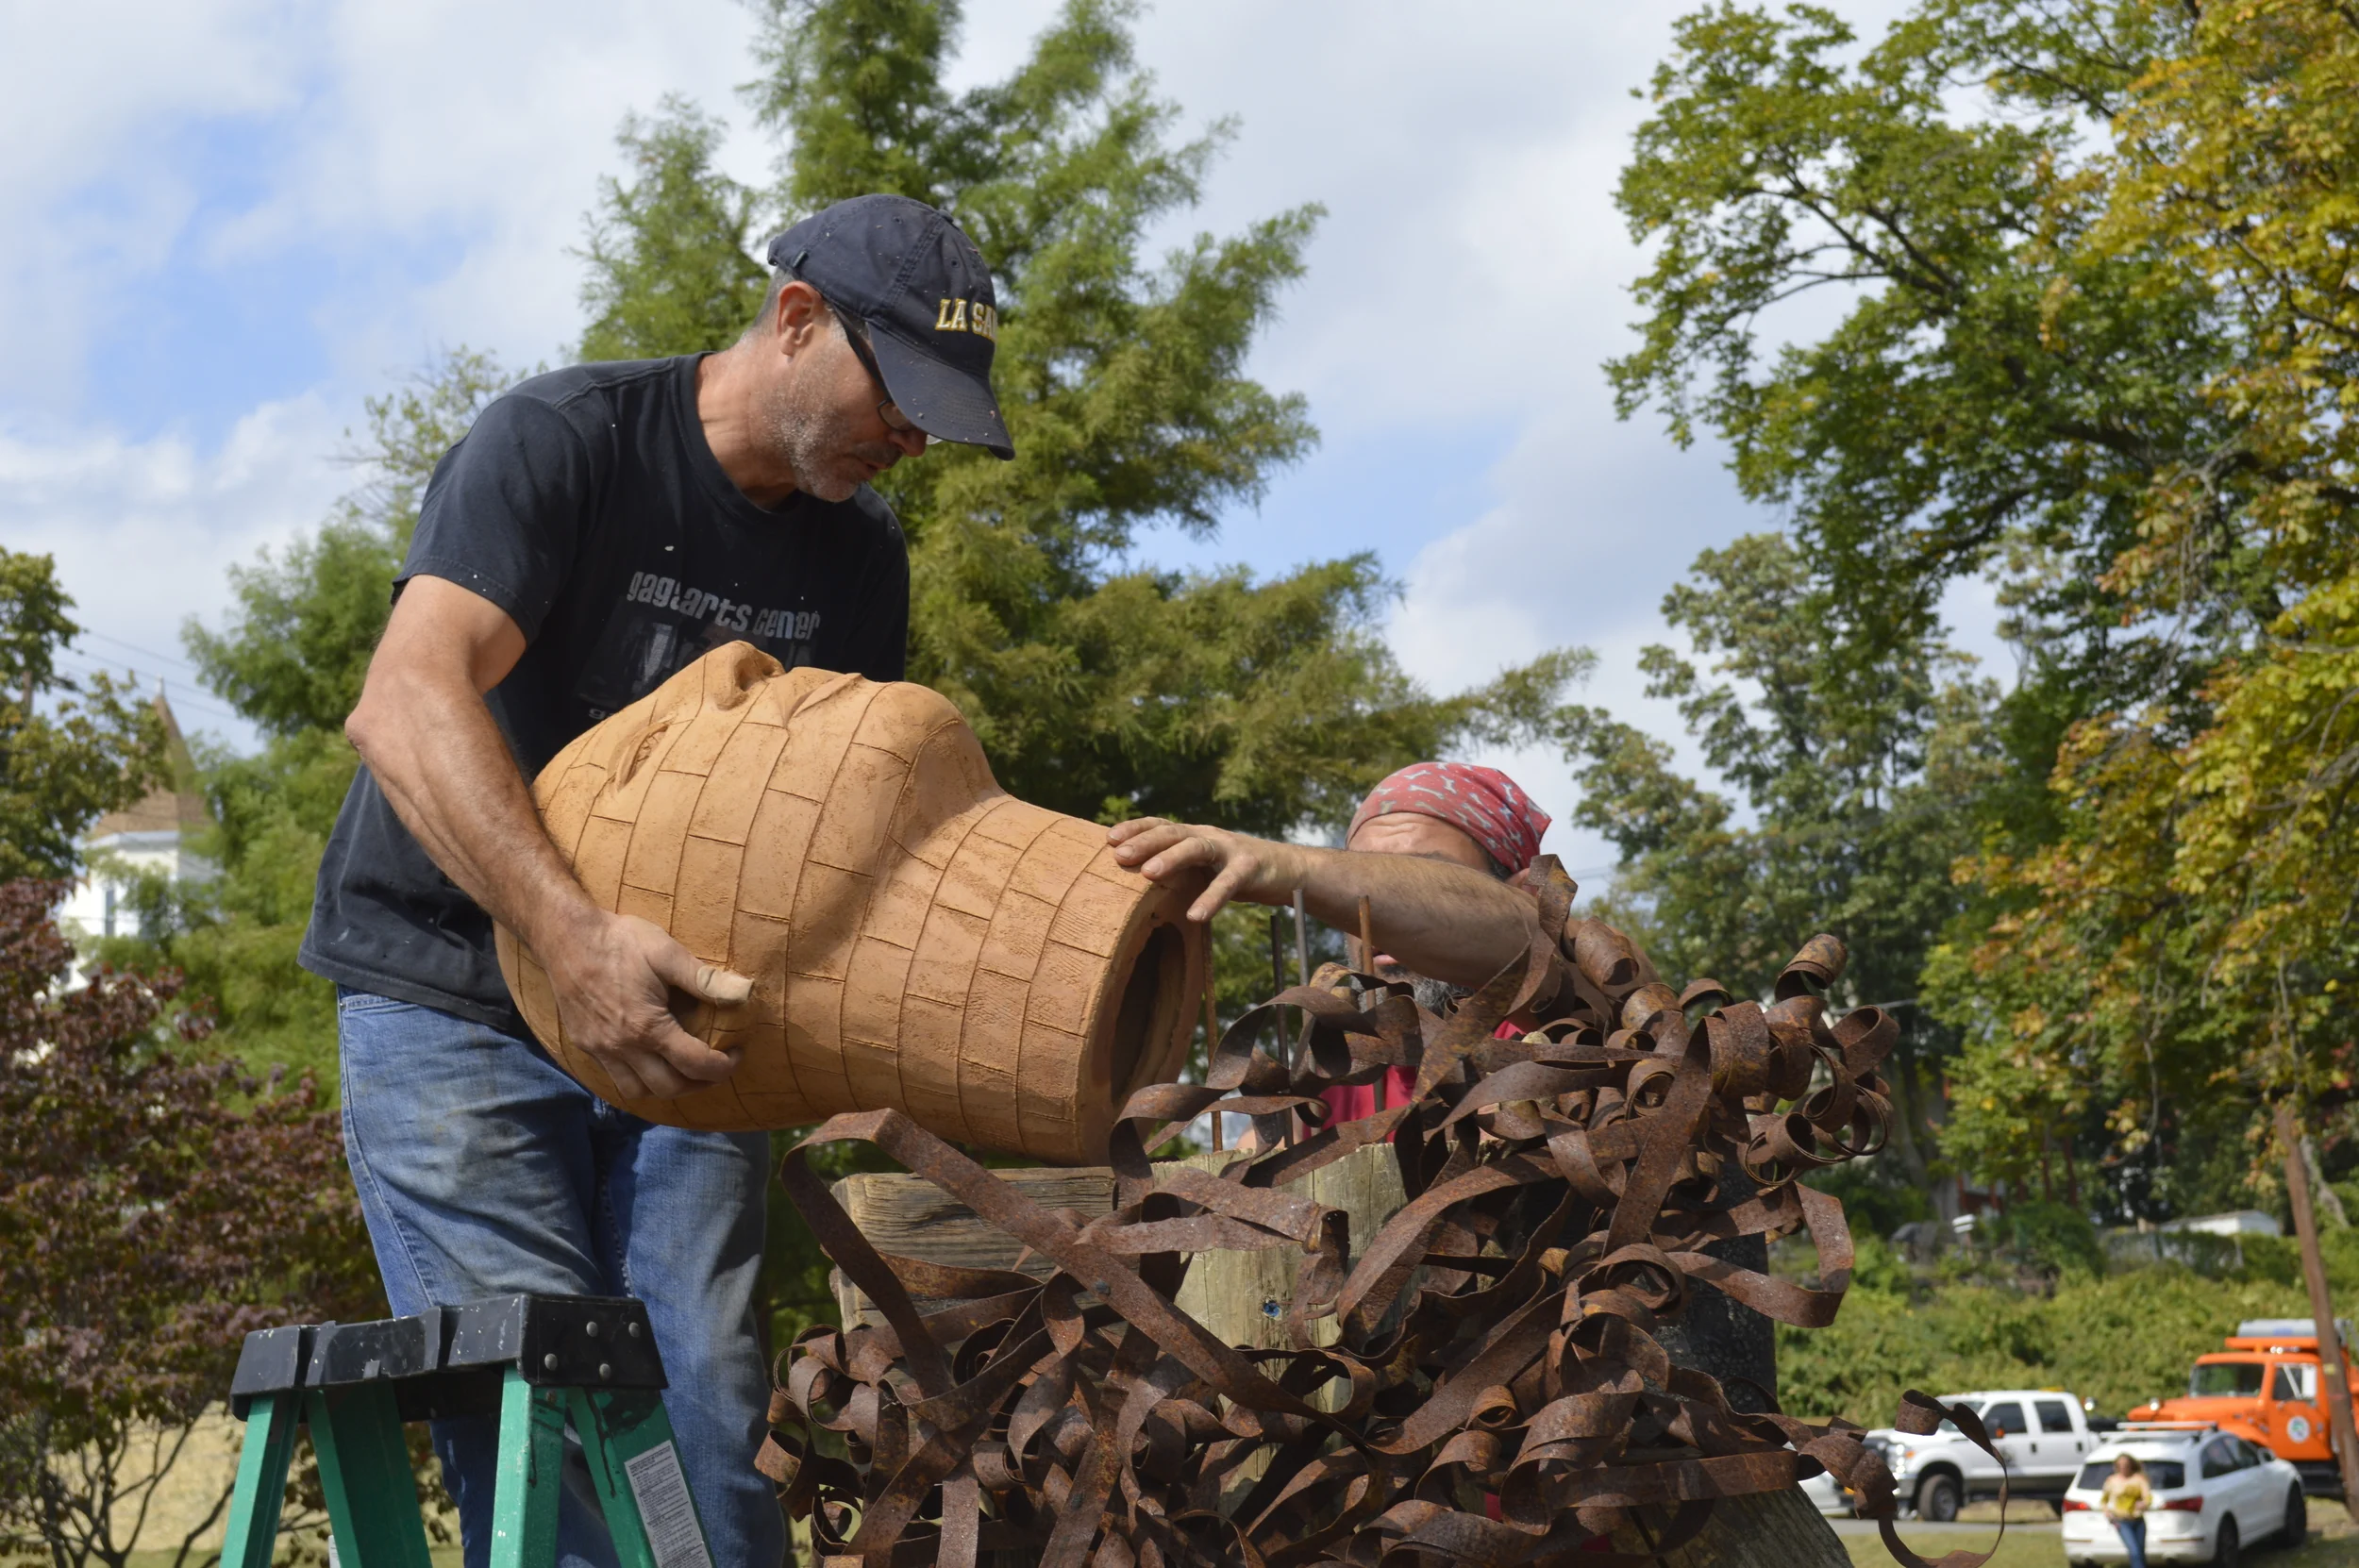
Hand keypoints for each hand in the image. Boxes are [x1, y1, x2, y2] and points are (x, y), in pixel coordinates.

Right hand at [541, 910, 751, 1099]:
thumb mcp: (666, 953)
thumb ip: (705, 979)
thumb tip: (744, 993)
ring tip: (685, 1068)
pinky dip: (639, 1079)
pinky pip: (616, 1078)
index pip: (695, 1064)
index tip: (736, 1053)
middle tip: (717, 1065)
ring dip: (667, 1087)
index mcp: (647, 1028)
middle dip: (700, 1083)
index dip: (724, 1066)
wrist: (565, 937)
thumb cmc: (619, 941)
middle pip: (669, 1088)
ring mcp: (600, 1050)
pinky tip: (652, 1060)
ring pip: (638, 1092)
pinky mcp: (586, 1045)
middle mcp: (622, 1047)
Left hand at [1106, 817, 1305, 921]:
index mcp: (1193, 835)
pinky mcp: (1250, 867)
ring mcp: (1229, 848)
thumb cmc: (1235, 873)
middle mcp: (1208, 835)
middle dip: (1144, 842)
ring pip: (1196, 847)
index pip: (1160, 825)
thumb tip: (1136, 885)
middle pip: (1172, 832)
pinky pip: (1228, 883)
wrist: (1287, 870)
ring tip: (1148, 875)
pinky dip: (1211, 899)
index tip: (1108, 839)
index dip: (1135, 828)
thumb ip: (1178, 871)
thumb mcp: (1203, 868)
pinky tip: (1195, 915)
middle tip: (1118, 855)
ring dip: (1171, 859)